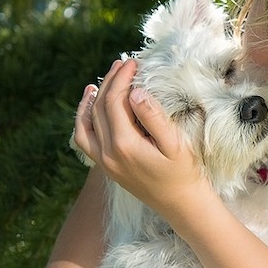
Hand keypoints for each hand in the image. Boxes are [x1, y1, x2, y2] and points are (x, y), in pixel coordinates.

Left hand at [72, 58, 210, 214]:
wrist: (181, 204)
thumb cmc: (184, 173)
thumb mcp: (175, 144)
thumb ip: (154, 117)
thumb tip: (135, 92)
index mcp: (125, 145)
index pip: (115, 101)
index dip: (122, 78)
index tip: (134, 62)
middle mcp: (107, 153)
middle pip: (100, 107)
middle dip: (111, 82)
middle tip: (124, 63)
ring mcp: (103, 162)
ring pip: (87, 122)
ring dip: (94, 97)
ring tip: (107, 78)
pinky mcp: (105, 166)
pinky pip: (84, 138)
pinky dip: (84, 118)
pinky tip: (91, 104)